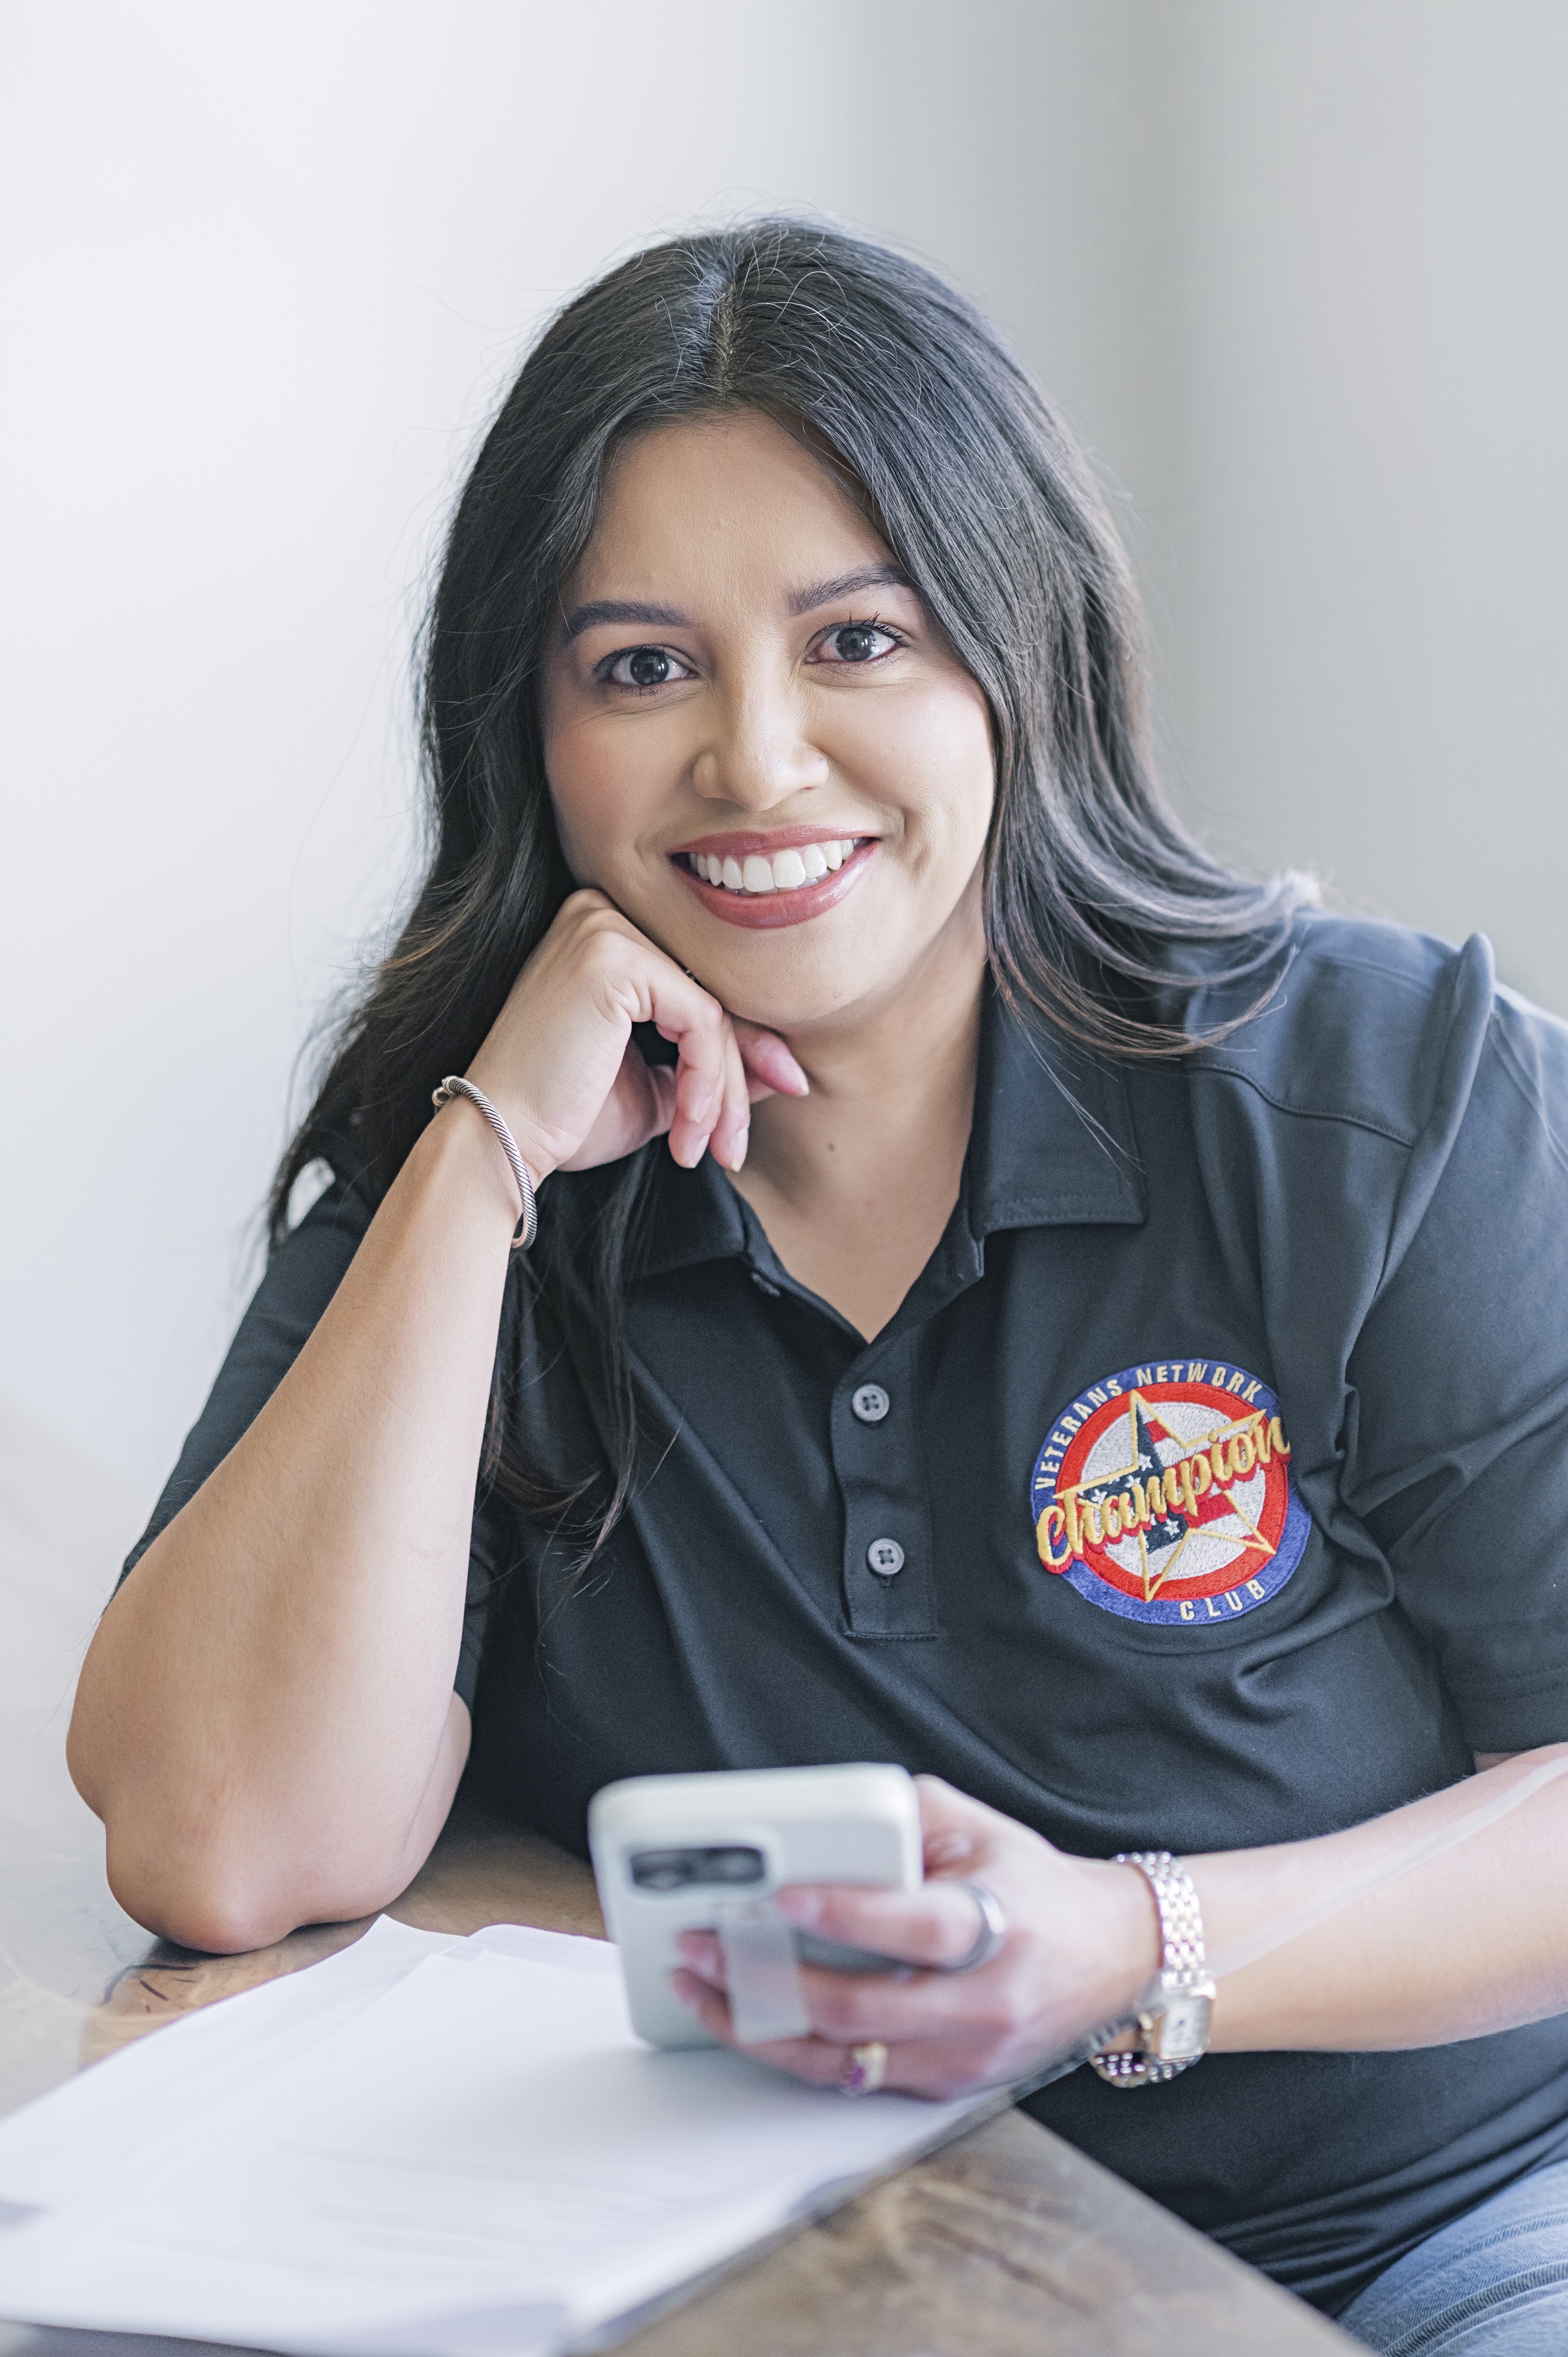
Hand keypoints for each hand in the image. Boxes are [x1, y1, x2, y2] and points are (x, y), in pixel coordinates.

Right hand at [462, 890, 806, 1181]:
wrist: (497, 1139)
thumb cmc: (563, 1117)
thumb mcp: (657, 1087)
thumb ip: (714, 1066)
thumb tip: (784, 1068)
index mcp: (603, 932)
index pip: (698, 984)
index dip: (748, 1043)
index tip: (783, 1091)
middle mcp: (599, 913)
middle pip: (710, 993)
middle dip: (744, 1072)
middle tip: (741, 1144)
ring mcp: (604, 928)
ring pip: (712, 1011)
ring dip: (723, 1091)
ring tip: (709, 1148)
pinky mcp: (613, 958)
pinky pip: (701, 1020)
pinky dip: (708, 1082)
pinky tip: (687, 1129)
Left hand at [671, 1777, 1159, 2098]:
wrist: (1112, 1958)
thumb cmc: (1035, 1887)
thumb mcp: (980, 1828)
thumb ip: (903, 1817)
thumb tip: (822, 1819)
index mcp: (997, 1928)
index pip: (912, 1928)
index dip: (842, 1915)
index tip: (780, 1895)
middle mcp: (982, 2003)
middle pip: (858, 2008)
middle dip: (765, 1978)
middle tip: (700, 1943)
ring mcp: (962, 2055)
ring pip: (843, 2058)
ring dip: (759, 2026)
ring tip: (701, 1988)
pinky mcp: (945, 2084)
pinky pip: (855, 2077)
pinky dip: (794, 2049)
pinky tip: (747, 2017)